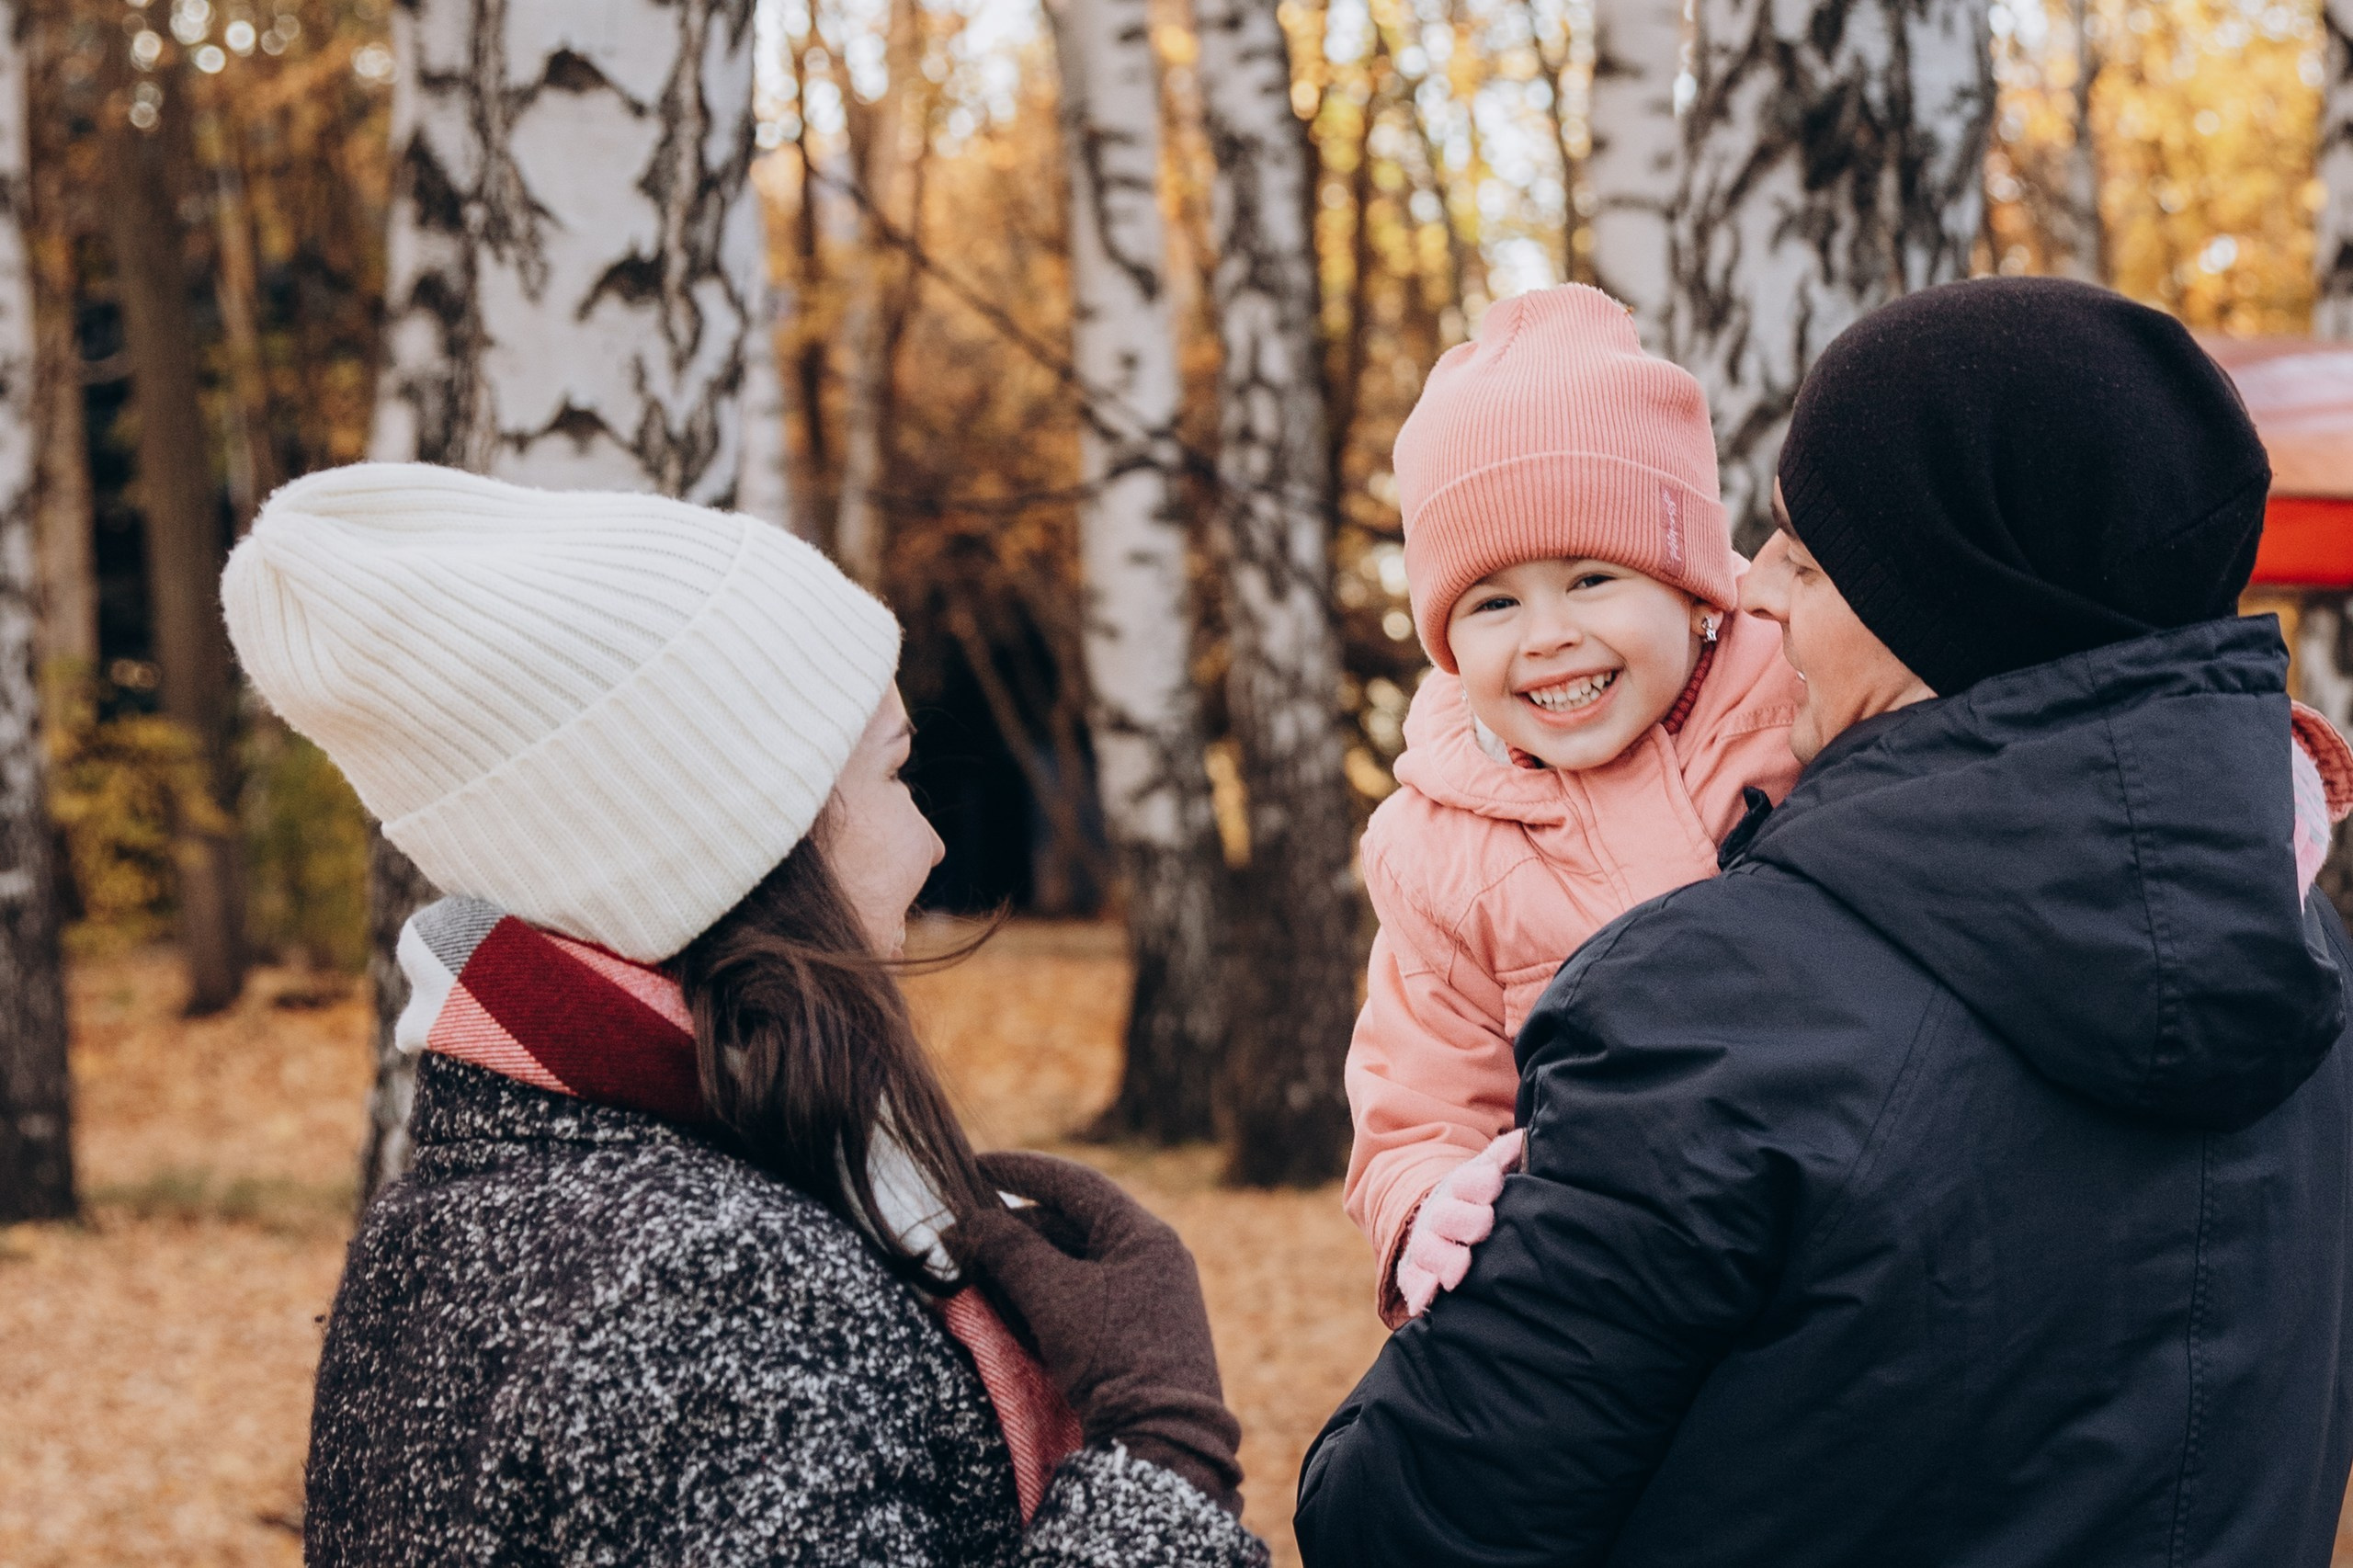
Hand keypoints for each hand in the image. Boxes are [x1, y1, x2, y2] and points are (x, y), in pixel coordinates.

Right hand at [955, 1151, 1243, 1513]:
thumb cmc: (1113, 1356)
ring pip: (1074, 1262)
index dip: (1021, 1170)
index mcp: (1145, 1234)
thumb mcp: (1053, 1295)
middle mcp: (1153, 1257)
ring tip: (976, 1270)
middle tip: (963, 1235)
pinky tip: (1008, 1303)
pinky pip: (1083, 1296)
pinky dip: (1044, 1294)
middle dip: (1013, 1228)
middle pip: (1071, 1224)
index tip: (974, 1165)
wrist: (1161, 1440)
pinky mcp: (1138, 1332)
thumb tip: (969, 1220)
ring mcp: (1149, 1296)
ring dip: (1025, 1264)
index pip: (1076, 1183)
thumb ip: (1009, 1248)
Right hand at [1396, 1129, 1524, 1318]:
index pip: (1466, 1181)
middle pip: (1446, 1215)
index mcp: (1457, 1189)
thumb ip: (1503, 1157)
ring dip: (1443, 1258)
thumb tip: (1522, 1139)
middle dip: (1465, 1220)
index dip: (1479, 1182)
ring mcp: (1425, 1244)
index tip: (1495, 1183)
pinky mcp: (1416, 1272)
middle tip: (1483, 1226)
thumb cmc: (1475, 1201)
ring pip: (1428, 1250)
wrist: (1437, 1223)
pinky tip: (1425, 1302)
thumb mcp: (1487, 1174)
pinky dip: (1419, 1291)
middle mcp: (1438, 1215)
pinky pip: (1412, 1282)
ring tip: (1459, 1270)